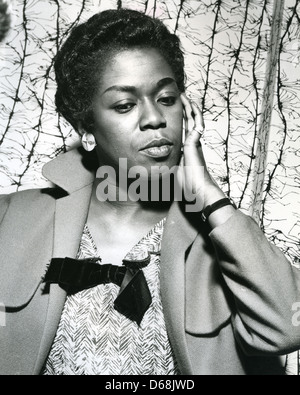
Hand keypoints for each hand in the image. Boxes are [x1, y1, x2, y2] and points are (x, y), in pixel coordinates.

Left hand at [178, 94, 225, 210]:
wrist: (198, 192)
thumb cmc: (188, 186)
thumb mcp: (174, 172)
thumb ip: (168, 166)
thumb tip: (156, 167)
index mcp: (187, 149)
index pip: (184, 129)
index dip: (181, 119)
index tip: (176, 110)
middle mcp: (193, 144)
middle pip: (190, 122)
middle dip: (186, 109)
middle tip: (181, 97)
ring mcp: (195, 143)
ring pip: (195, 120)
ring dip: (190, 108)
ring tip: (185, 96)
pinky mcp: (195, 144)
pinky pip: (196, 125)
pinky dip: (194, 114)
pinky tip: (190, 105)